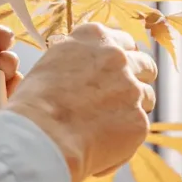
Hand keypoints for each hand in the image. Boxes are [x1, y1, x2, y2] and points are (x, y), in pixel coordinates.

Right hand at [7, 23, 156, 181]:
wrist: (41, 137)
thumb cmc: (34, 104)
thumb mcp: (50, 64)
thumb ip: (77, 60)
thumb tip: (86, 70)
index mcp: (94, 37)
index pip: (124, 41)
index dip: (120, 58)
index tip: (114, 71)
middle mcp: (118, 58)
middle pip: (144, 64)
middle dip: (137, 79)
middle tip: (121, 97)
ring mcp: (132, 89)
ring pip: (148, 96)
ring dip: (133, 108)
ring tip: (107, 124)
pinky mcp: (139, 121)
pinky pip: (139, 126)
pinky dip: (125, 136)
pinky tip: (101, 144)